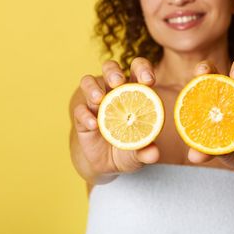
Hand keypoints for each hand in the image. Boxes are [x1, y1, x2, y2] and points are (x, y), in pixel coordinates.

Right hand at [72, 58, 159, 175]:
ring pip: (88, 82)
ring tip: (99, 99)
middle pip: (110, 69)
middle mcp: (113, 91)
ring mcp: (96, 103)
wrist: (108, 164)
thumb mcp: (141, 152)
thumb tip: (153, 154)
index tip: (148, 80)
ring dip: (93, 88)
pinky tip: (94, 125)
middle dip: (113, 71)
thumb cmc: (130, 147)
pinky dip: (85, 115)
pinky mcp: (82, 117)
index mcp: (134, 91)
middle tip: (118, 81)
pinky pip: (79, 110)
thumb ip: (147, 151)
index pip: (138, 70)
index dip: (143, 69)